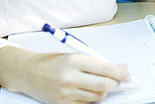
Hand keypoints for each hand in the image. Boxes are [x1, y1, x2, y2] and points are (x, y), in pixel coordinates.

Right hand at [0, 46, 130, 103]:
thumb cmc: (51, 61)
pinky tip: (90, 91)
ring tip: (102, 84)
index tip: (127, 74)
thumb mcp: (74, 55)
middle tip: (120, 81)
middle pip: (104, 86)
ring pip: (97, 97)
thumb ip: (96, 62)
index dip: (120, 73)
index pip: (105, 68)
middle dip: (116, 84)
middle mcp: (69, 77)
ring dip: (104, 92)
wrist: (27, 72)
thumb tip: (120, 68)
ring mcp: (65, 93)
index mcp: (74, 60)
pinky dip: (92, 99)